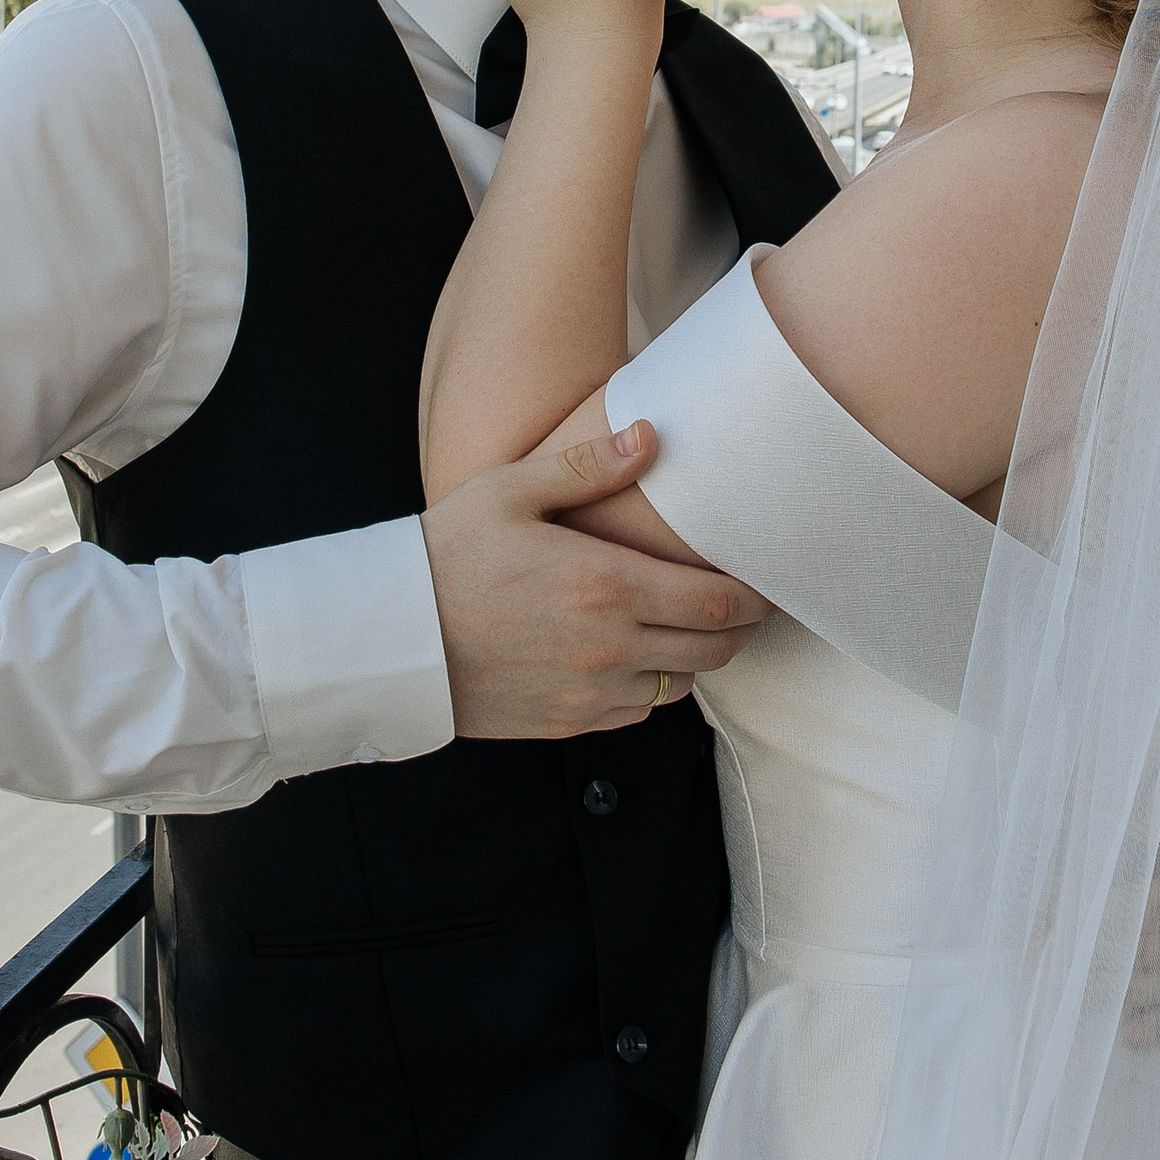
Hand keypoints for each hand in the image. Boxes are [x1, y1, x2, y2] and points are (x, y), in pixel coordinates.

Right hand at [422, 415, 765, 738]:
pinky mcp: (569, 723)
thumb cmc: (447, 555)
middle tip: (743, 602)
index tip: (768, 581)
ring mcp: (590, 693)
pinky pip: (637, 710)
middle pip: (714, 650)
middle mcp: (609, 648)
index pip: (716, 602)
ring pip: (680, 684)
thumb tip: (652, 435)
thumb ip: (588, 465)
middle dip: (738, 627)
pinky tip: (633, 654)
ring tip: (684, 624)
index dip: (755, 595)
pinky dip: (649, 686)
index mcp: (605, 586)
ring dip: (691, 656)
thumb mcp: (511, 492)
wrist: (391, 640)